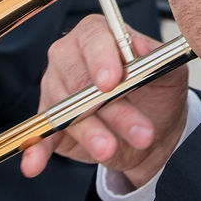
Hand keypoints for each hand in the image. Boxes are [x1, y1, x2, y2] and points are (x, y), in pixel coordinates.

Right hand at [20, 15, 189, 189]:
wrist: (153, 129)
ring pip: (66, 111)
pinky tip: (33, 164)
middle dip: (110, 109)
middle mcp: (69, 58)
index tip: (111, 81)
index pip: (93, 38)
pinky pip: (41, 136)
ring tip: (110, 149)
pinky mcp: (50, 124)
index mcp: (97, 35)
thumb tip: (138, 46)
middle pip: (80, 81)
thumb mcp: (167, 71)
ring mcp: (55, 91)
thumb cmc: (156, 93)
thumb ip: (156, 55)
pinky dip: (37, 151)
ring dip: (90, 134)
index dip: (101, 59)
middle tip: (138, 131)